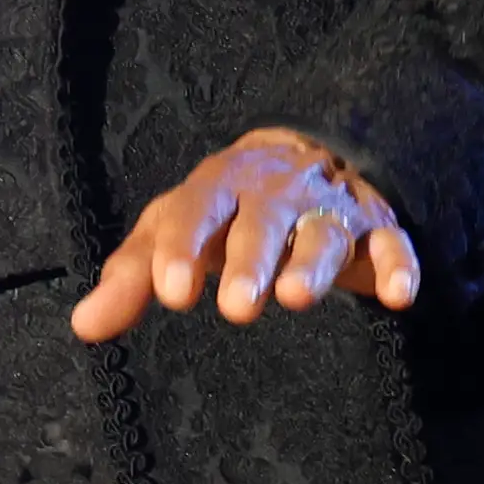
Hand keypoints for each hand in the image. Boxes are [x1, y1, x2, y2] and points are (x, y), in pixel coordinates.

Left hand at [70, 127, 420, 341]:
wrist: (309, 156)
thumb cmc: (227, 209)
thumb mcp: (176, 231)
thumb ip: (134, 275)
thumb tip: (84, 326)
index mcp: (220, 187)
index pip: (196, 210)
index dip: (183, 248)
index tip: (171, 293)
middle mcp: (276, 192)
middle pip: (264, 219)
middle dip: (251, 259)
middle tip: (235, 308)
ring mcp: (331, 207)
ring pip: (325, 230)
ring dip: (314, 261)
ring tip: (296, 298)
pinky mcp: (379, 228)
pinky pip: (394, 243)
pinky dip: (399, 265)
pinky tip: (399, 295)